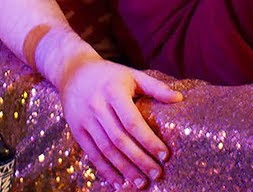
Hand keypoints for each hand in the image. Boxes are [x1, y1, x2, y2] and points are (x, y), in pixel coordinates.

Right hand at [60, 56, 184, 188]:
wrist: (73, 72)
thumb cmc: (109, 75)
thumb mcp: (131, 75)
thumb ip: (155, 87)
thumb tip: (179, 99)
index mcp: (113, 91)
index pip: (132, 121)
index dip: (149, 140)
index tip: (165, 155)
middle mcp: (97, 106)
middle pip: (119, 139)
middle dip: (139, 159)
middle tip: (156, 174)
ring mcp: (84, 120)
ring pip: (106, 150)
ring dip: (124, 169)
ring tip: (141, 182)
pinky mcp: (76, 130)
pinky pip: (92, 154)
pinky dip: (105, 170)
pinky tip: (118, 182)